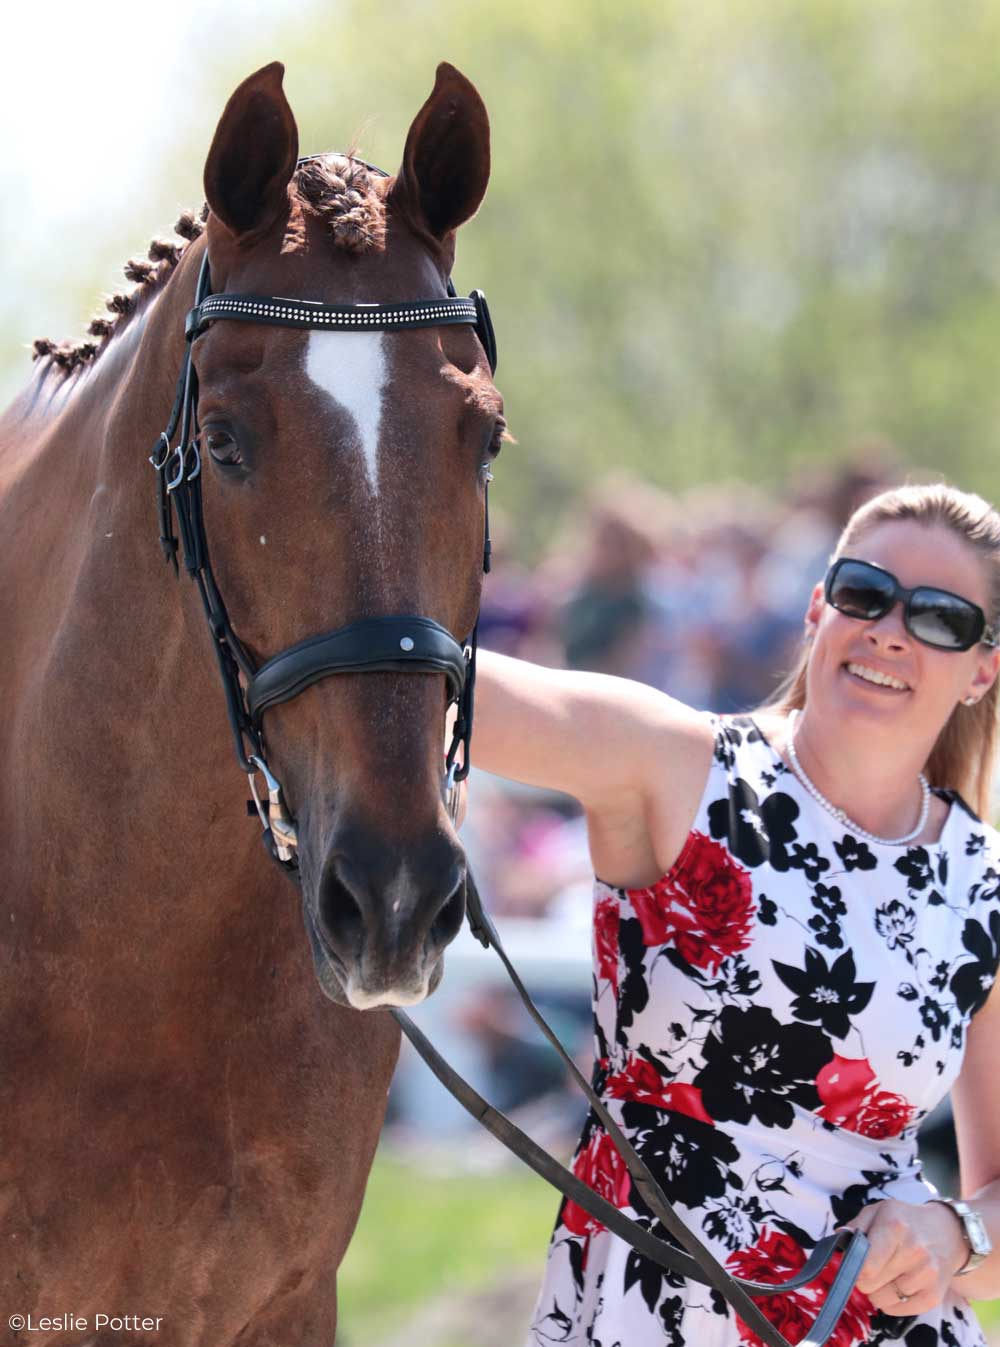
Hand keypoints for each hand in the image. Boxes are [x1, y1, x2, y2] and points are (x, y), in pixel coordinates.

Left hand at [842, 1198, 968, 1315]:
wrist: (949, 1233)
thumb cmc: (905, 1221)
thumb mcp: (879, 1210)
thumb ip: (856, 1225)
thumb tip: (839, 1241)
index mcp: (894, 1226)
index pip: (865, 1264)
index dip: (854, 1267)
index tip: (855, 1263)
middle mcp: (913, 1251)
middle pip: (869, 1284)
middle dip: (864, 1278)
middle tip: (872, 1267)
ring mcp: (927, 1275)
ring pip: (882, 1300)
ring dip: (877, 1291)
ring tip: (886, 1275)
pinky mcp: (934, 1295)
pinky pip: (899, 1311)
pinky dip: (891, 1303)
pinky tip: (896, 1286)